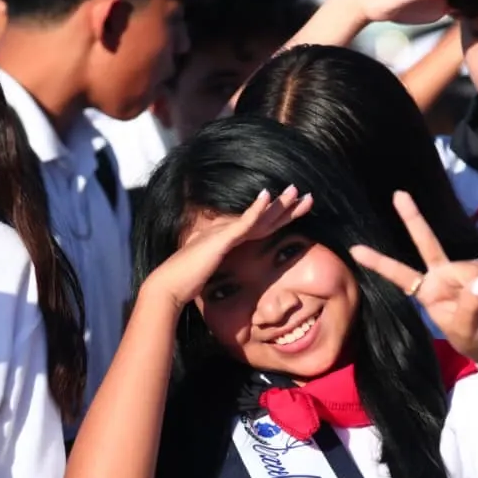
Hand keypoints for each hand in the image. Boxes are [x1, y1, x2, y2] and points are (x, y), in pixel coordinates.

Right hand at [143, 185, 312, 309]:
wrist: (169, 287)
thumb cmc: (185, 282)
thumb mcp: (208, 270)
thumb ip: (218, 263)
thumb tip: (222, 265)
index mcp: (226, 238)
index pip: (259, 227)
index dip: (279, 218)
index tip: (297, 210)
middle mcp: (226, 231)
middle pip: (264, 218)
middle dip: (287, 208)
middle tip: (308, 196)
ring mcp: (224, 233)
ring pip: (258, 217)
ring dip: (279, 204)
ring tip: (297, 191)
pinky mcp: (221, 239)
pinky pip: (243, 222)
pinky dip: (256, 209)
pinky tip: (267, 196)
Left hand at [350, 190, 477, 374]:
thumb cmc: (473, 338)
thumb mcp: (465, 329)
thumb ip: (470, 306)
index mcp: (426, 290)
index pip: (399, 275)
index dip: (379, 263)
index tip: (354, 250)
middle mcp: (441, 274)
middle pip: (426, 242)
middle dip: (413, 218)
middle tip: (398, 194)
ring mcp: (462, 270)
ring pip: (473, 271)